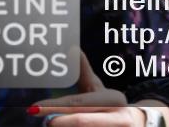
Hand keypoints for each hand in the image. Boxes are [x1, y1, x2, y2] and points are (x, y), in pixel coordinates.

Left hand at [30, 51, 144, 125]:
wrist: (134, 124)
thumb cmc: (109, 104)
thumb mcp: (98, 88)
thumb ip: (84, 71)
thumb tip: (72, 49)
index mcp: (113, 100)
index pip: (78, 103)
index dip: (54, 106)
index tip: (34, 108)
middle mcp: (118, 117)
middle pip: (81, 121)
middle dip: (59, 120)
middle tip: (45, 120)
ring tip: (55, 123)